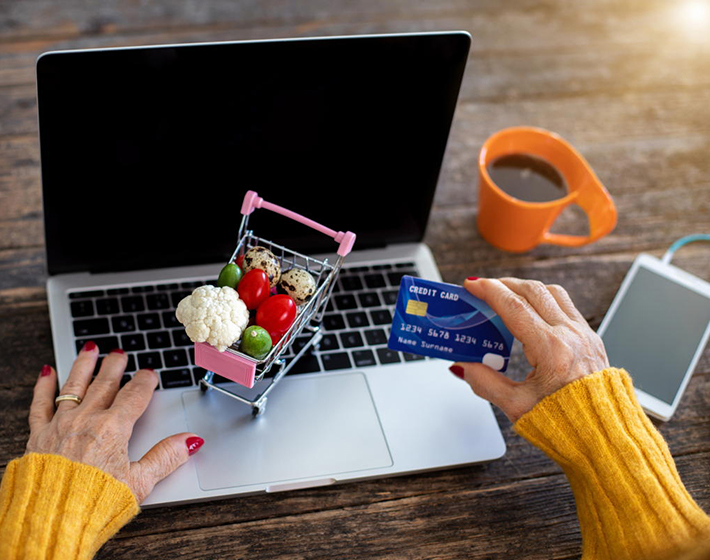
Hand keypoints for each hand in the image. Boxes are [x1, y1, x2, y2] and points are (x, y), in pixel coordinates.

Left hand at [26, 343, 202, 502]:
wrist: (53, 519)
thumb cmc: (93, 504)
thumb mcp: (139, 483)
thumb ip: (166, 457)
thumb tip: (190, 441)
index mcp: (113, 429)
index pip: (134, 396)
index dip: (144, 382)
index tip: (149, 374)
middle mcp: (86, 420)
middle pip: (104, 384)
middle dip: (115, 366)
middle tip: (120, 354)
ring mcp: (60, 425)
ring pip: (74, 386)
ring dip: (84, 365)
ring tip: (90, 350)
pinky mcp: (38, 436)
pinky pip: (40, 404)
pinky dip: (44, 386)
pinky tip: (47, 373)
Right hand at [451, 278, 609, 422]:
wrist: (604, 438)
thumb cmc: (568, 425)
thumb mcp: (516, 406)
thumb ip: (485, 383)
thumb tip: (463, 367)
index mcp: (551, 350)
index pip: (513, 307)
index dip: (489, 291)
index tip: (473, 285)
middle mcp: (570, 336)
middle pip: (533, 291)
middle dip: (505, 284)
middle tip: (485, 289)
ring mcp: (584, 335)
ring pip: (553, 293)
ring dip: (527, 289)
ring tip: (508, 295)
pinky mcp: (592, 339)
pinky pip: (567, 306)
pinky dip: (545, 300)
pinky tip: (533, 312)